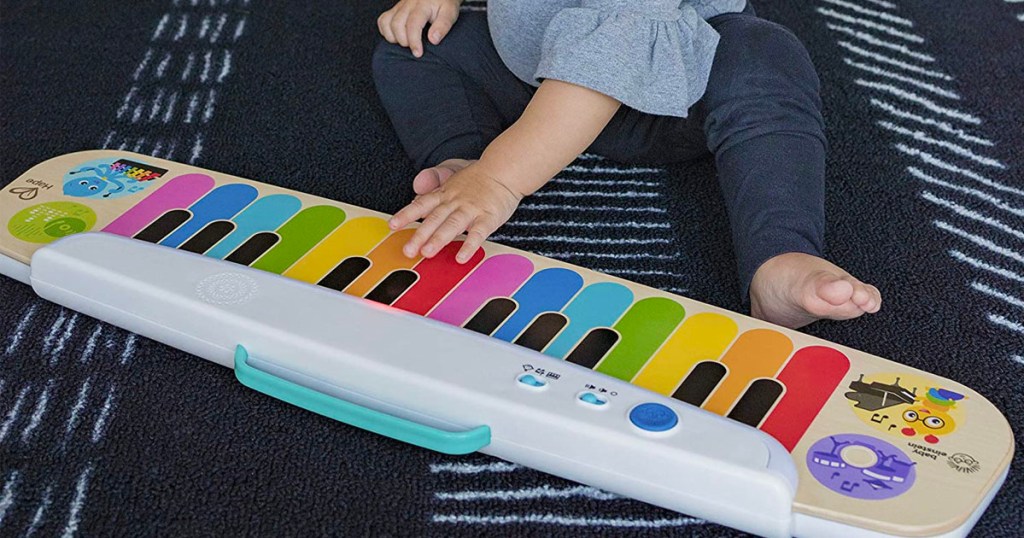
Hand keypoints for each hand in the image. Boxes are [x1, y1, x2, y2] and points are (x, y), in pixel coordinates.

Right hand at [377, 0, 461, 57]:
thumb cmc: (444, 3)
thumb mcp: (450, 13)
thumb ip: (443, 26)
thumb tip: (433, 40)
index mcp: (422, 5)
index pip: (413, 24)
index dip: (414, 41)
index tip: (418, 53)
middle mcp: (408, 4)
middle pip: (397, 24)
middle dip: (403, 41)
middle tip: (414, 48)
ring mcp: (400, 6)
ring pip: (387, 22)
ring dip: (393, 37)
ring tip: (405, 43)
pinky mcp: (395, 9)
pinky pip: (383, 20)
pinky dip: (386, 31)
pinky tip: (396, 37)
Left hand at [389, 163, 522, 262]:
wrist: (504, 169)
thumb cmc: (477, 177)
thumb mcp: (452, 174)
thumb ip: (433, 183)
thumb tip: (415, 191)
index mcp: (444, 193)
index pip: (422, 204)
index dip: (406, 215)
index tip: (392, 226)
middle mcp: (455, 201)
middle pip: (434, 218)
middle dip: (420, 235)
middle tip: (408, 251)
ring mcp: (471, 209)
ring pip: (452, 225)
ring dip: (439, 239)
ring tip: (427, 253)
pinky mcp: (488, 217)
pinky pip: (478, 233)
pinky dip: (470, 245)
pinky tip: (461, 258)